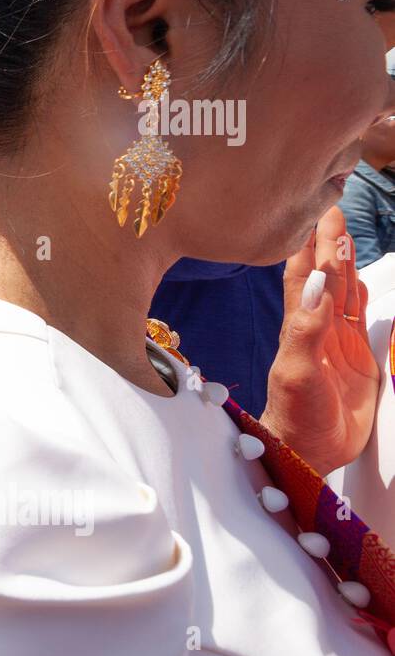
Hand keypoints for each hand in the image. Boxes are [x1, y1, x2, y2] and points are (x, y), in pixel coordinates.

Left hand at [261, 206, 378, 475]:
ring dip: (344, 263)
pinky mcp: (357, 360)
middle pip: (326, 275)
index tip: (318, 209)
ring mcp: (337, 342)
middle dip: (329, 242)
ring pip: (343, 292)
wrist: (307, 450)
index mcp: (299, 325)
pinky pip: (360, 320)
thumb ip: (306, 328)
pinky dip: (361, 296)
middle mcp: (317, 327)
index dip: (311, 243)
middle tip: (334, 205)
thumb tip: (316, 281)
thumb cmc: (294, 414)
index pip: (304, 273)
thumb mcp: (297, 370)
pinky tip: (359, 279)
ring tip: (345, 232)